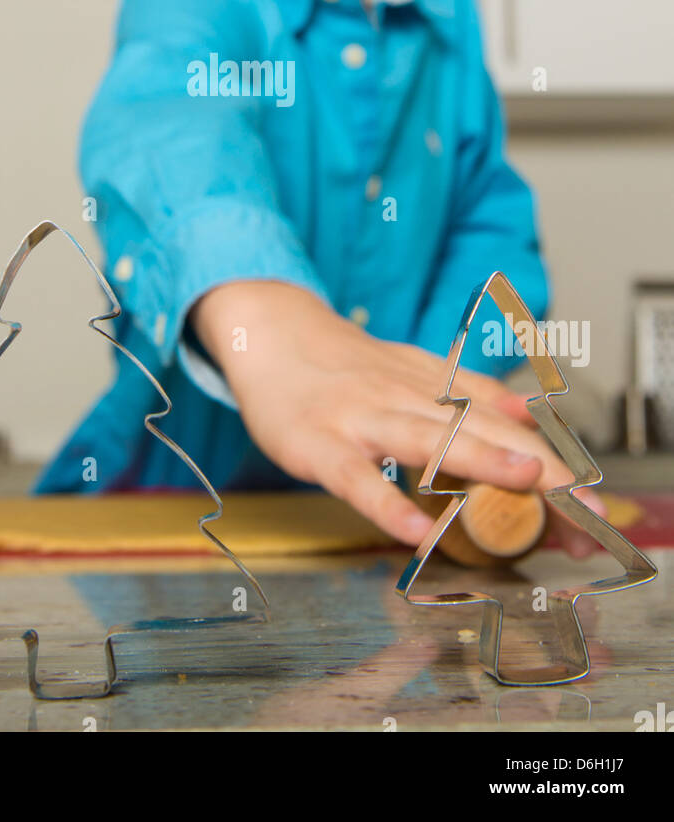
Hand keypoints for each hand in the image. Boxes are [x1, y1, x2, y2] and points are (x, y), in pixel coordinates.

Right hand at [190, 280, 605, 556]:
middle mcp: (405, 399)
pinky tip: (414, 532)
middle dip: (536, 470)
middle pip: (478, 433)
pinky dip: (386, 504)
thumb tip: (529, 410)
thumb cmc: (344, 366)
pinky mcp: (319, 445)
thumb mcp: (412, 371)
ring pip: (425, 440)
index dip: (551, 462)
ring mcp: (362, 420)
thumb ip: (468, 392)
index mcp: (431, 388)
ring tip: (525, 481)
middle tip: (582, 506)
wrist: (270, 332)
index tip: (593, 504)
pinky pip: (356, 479)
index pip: (503, 425)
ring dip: (478, 458)